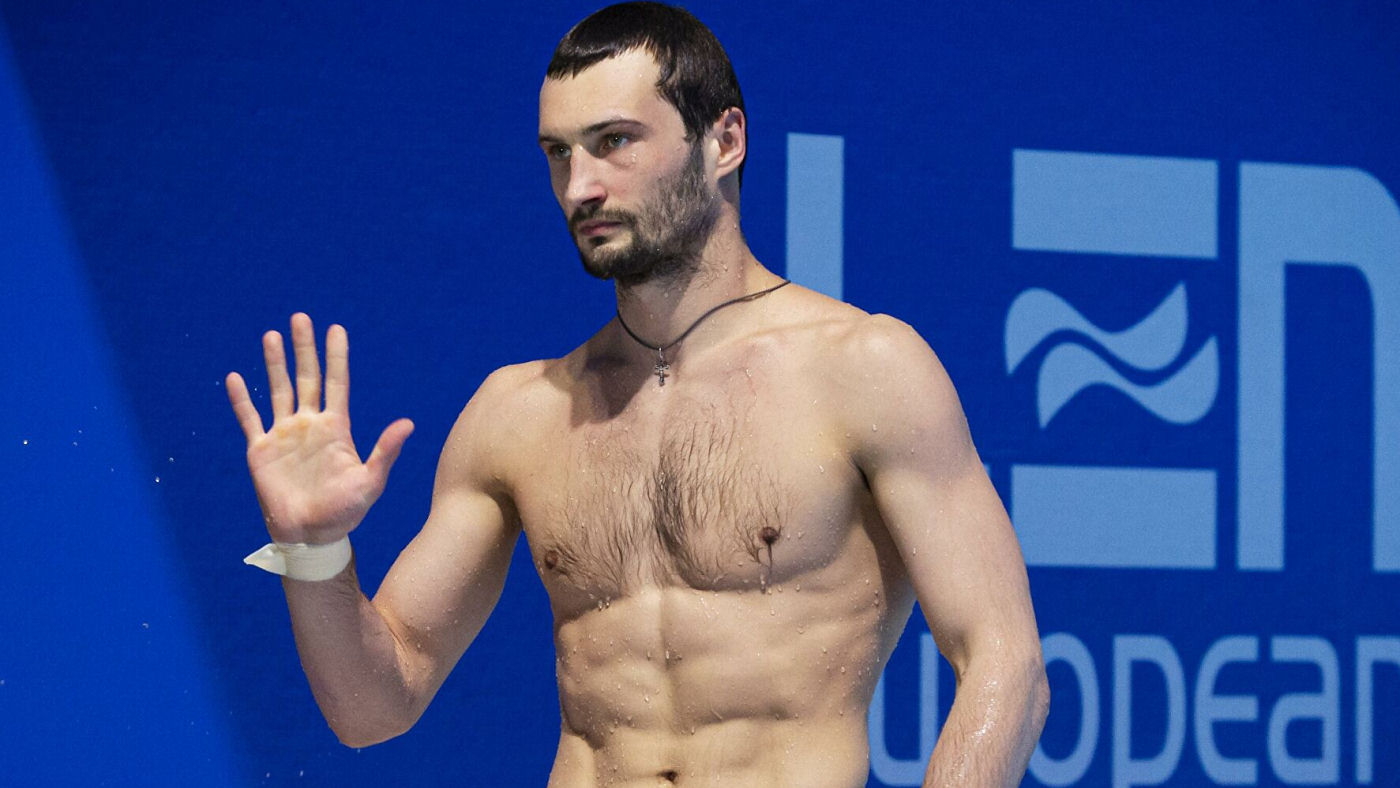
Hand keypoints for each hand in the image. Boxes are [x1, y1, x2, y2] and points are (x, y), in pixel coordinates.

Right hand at [226, 313, 413, 543]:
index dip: (336, 356)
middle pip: (307, 377)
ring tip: (271, 335)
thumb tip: (408, 423)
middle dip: (304, 348)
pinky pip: (250, 419)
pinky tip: (235, 378)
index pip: (337, 383)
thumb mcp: (371, 481)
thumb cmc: (345, 512)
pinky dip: (242, 399)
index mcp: (337, 428)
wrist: (311, 535)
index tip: (336, 328)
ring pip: (279, 390)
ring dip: (274, 363)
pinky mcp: (262, 451)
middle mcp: (310, 425)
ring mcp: (285, 436)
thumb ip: (385, 451)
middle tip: (301, 318)